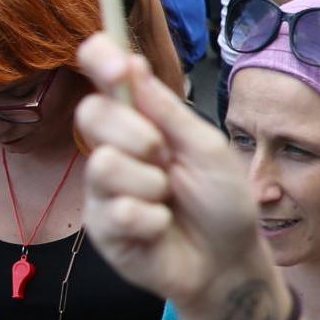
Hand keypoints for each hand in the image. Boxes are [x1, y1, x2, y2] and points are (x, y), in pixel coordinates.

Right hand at [77, 35, 273, 310]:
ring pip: (103, 165)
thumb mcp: (208, 149)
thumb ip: (169, 112)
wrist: (228, 260)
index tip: (114, 62)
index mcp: (143, 120)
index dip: (101, 60)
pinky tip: (161, 229)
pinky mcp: (101, 227)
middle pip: (91, 114)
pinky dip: (150, 220)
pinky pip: (116, 211)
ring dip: (149, 184)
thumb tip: (134, 64)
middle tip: (164, 157)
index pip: (106, 78)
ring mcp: (104, 188)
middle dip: (135, 133)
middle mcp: (116, 147)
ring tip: (168, 201)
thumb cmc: (222, 201)